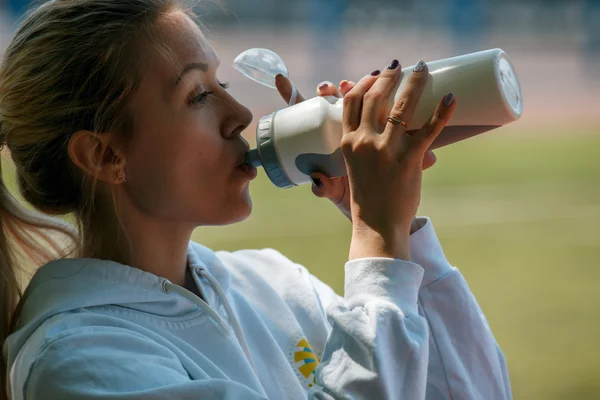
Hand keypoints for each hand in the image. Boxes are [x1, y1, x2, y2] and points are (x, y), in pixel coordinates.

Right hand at [340, 61, 455, 260]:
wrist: (377, 226)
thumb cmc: (367, 200)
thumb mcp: (353, 172)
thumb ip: (370, 155)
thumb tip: (414, 150)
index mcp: (348, 143)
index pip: (351, 102)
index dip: (362, 83)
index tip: (375, 74)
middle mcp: (365, 142)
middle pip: (375, 97)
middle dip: (388, 76)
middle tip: (399, 66)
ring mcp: (387, 149)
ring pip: (401, 106)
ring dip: (414, 82)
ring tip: (423, 69)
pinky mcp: (409, 159)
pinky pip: (429, 129)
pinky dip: (442, 111)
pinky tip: (452, 97)